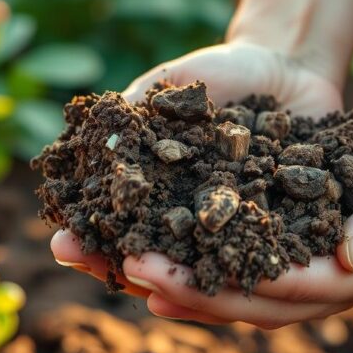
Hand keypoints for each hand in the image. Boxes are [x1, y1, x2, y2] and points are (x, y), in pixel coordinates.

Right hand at [51, 37, 344, 298]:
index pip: (114, 227)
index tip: (62, 243)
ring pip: (204, 272)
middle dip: (121, 269)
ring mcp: (235, 231)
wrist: (290, 63)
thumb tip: (90, 142)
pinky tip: (227, 276)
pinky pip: (264, 257)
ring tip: (153, 289)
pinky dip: (246, 268)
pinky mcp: (281, 232)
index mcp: (154, 193)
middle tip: (101, 271)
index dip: (87, 238)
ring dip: (177, 284)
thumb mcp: (170, 84)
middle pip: (152, 261)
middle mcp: (191, 222)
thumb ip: (133, 113)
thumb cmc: (222, 72)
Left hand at [85, 71, 352, 327]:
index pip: (296, 292)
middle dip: (190, 286)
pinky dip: (199, 246)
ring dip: (184, 274)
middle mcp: (338, 274)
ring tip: (121, 262)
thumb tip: (351, 257)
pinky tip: (154, 236)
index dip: (233, 287)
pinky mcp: (296, 226)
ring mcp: (316, 254)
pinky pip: (241, 247)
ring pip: (241, 281)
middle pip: (256, 298)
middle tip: (128, 267)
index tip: (172, 274)